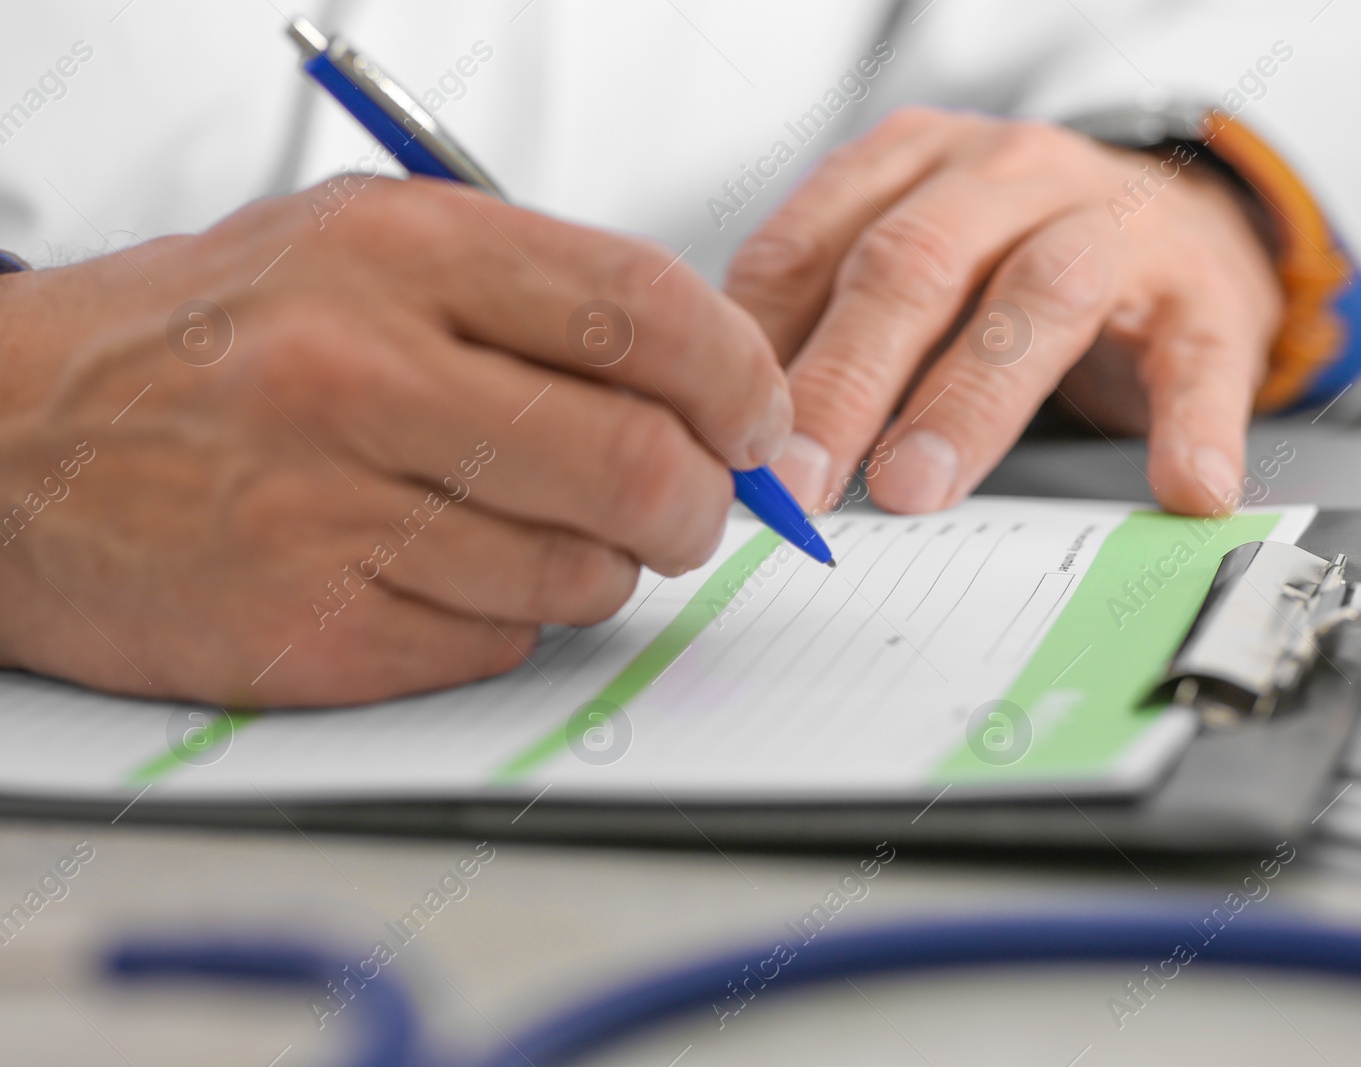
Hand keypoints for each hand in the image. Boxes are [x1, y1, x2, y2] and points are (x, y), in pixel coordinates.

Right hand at [0, 178, 787, 704]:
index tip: (756, 418)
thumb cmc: (207, 344)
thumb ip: (540, 301)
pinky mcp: (311, 630)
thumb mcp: (365, 250)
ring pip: (585, 572)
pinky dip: (505, 616)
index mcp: (398, 252)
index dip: (740, 378)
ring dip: (597, 563)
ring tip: (527, 525)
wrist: (9, 445)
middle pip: (644, 463)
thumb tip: (713, 383)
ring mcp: (333, 511)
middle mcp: (366, 373)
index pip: (644, 311)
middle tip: (688, 503)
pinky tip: (439, 571)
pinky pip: (500, 641)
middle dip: (701, 501)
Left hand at [725, 107, 1282, 515]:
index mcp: (916, 164)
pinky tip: (1180, 488)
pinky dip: (1190, 424)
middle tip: (801, 478)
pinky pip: (1196, 357)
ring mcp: (1113, 225)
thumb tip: (741, 437)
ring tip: (917, 487)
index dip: (767, 346)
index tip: (730, 441)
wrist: (1184, 223)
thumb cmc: (1018, 258)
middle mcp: (1008, 175)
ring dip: (969, 401)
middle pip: (914, 264)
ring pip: (1038, 296)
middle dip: (847, 378)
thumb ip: (833, 322)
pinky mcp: (1202, 293)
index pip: (816, 243)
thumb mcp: (914, 260)